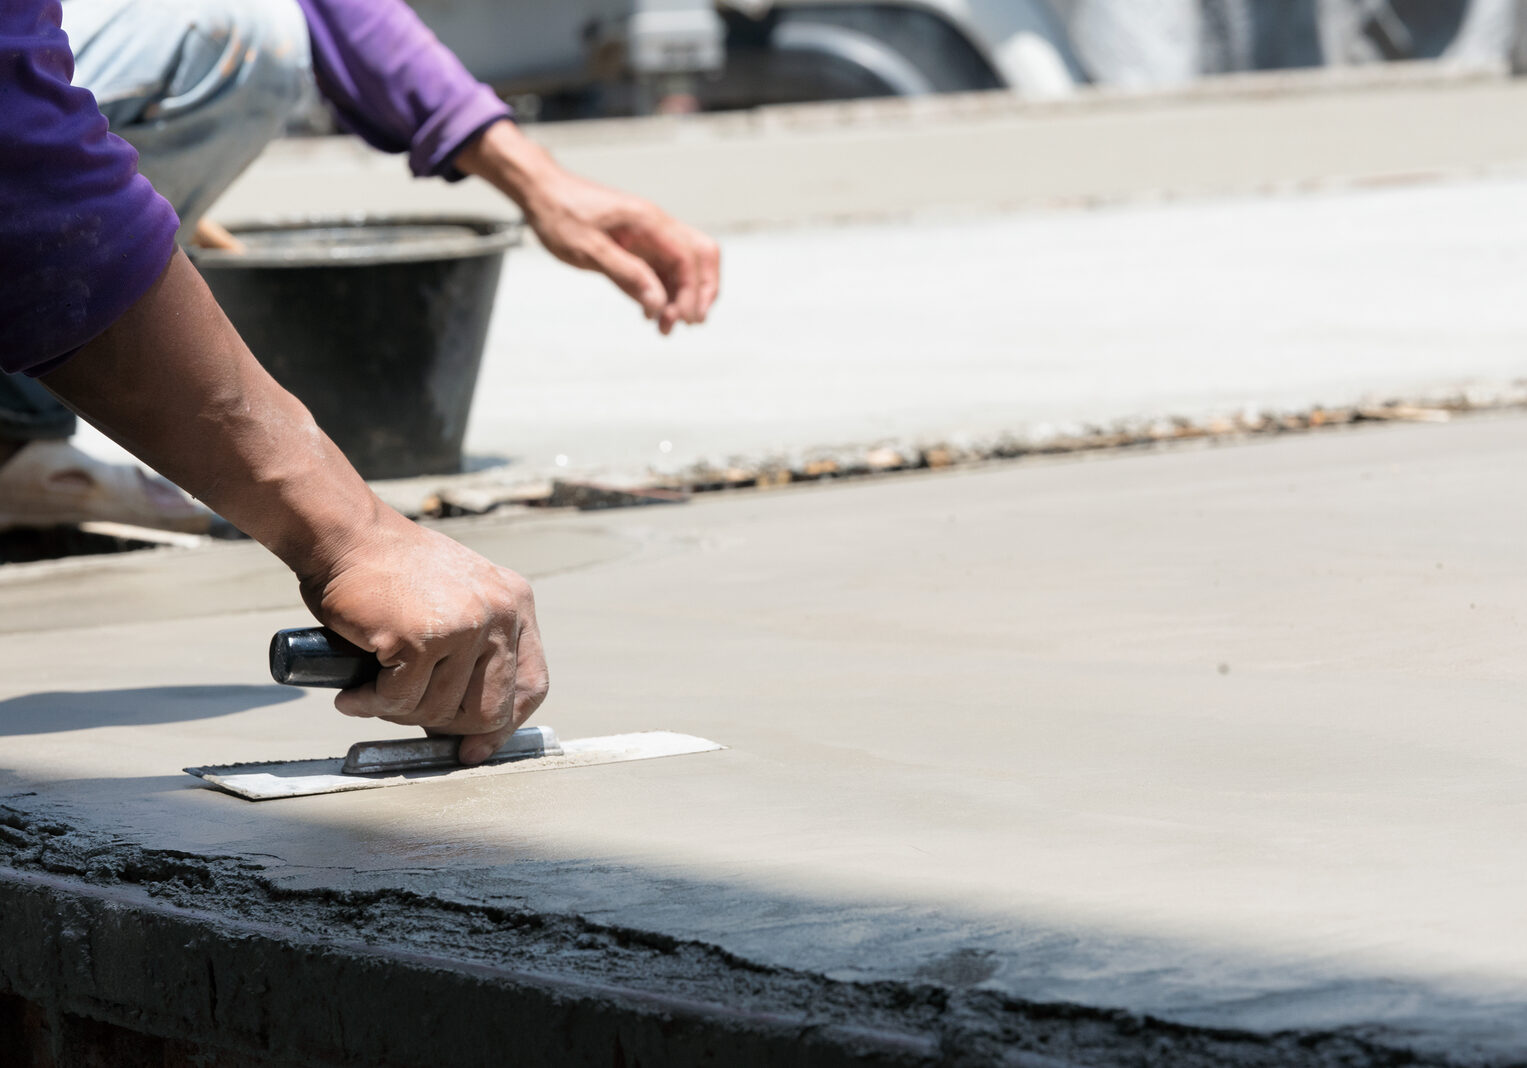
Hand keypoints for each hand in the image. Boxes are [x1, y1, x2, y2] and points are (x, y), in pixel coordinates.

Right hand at [298, 512, 548, 764]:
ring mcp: (464, 625)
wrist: (346, 535)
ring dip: (399, 712)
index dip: (505, 727)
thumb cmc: (390, 573)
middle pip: (490, 709)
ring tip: (372, 690)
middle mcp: (499, 613)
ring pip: (441, 710)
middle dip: (445, 725)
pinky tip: (353, 694)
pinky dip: (370, 704)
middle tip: (405, 714)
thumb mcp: (456, 600)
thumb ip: (474, 652)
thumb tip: (471, 732)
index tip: (475, 750)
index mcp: (516, 603)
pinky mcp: (422, 638)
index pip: (532, 685)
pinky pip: (400, 700)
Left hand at [455, 120, 719, 334]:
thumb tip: (657, 302)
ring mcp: (648, 235)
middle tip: (688, 322)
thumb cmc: (562, 214)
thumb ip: (626, 275)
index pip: (689, 258)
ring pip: (684, 267)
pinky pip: (662, 270)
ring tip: (664, 327)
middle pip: (701, 256)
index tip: (683, 319)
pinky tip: (650, 312)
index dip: (693, 291)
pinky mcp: (638, 245)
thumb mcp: (589, 249)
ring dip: (680, 297)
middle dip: (702, 291)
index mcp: (648, 222)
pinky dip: (663, 292)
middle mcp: (655, 226)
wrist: (542, 193)